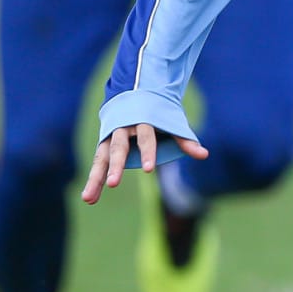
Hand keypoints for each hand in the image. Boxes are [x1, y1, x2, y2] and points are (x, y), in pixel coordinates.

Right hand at [81, 124, 207, 203]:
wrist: (134, 92)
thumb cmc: (158, 112)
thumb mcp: (171, 122)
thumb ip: (184, 140)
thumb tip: (204, 155)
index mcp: (142, 121)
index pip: (146, 137)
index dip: (147, 152)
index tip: (148, 169)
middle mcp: (123, 128)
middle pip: (119, 148)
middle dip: (116, 166)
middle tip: (113, 184)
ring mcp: (111, 136)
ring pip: (102, 158)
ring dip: (96, 178)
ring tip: (89, 199)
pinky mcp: (104, 144)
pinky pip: (98, 164)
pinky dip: (94, 181)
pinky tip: (88, 198)